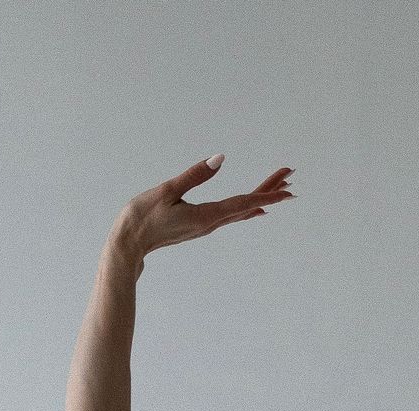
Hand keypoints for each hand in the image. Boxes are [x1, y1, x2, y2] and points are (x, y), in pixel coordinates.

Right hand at [111, 154, 293, 264]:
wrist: (128, 244)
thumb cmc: (142, 216)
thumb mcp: (168, 190)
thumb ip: (195, 174)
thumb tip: (221, 158)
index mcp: (206, 216)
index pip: (244, 202)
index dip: (267, 193)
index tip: (287, 187)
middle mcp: (211, 224)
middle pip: (248, 205)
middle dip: (270, 190)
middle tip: (290, 176)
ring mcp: (206, 226)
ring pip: (241, 210)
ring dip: (261, 197)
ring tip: (280, 187)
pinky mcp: (199, 225)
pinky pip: (231, 216)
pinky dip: (247, 207)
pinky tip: (255, 208)